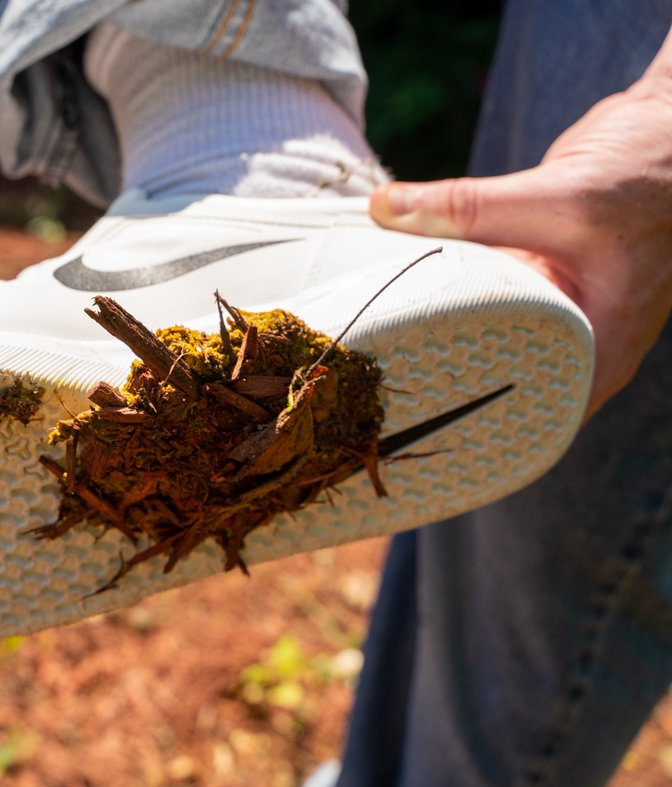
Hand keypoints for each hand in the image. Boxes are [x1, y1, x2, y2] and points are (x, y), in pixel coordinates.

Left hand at [369, 27, 671, 419]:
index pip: (532, 415)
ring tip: (377, 343)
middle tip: (378, 380)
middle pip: (500, 378)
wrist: (670, 127)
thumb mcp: (558, 197)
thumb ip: (470, 207)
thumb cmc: (645, 175)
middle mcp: (579, 338)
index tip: (410, 425)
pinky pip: (482, 294)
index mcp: (601, 348)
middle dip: (441, 377)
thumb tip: (384, 206)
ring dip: (437, 330)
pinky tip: (401, 293)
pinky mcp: (534, 275)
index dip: (472, 426)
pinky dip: (448, 291)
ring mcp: (555, 307)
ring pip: (485, 333)